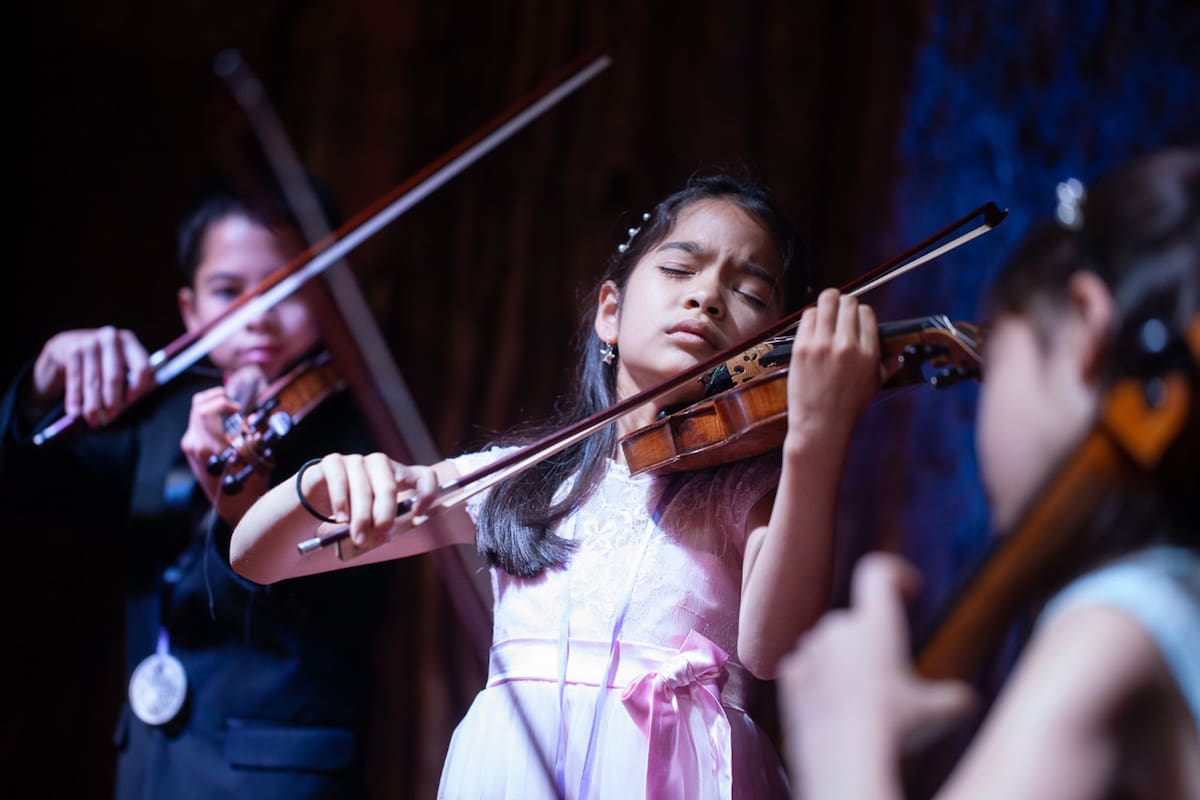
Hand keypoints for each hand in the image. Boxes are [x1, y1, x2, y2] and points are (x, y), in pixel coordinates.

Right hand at [30, 327, 152, 426]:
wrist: (64, 350)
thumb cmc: (99, 364)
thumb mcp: (118, 367)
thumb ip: (131, 381)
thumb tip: (135, 402)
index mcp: (129, 342)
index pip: (141, 366)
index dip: (137, 387)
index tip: (130, 403)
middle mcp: (110, 338)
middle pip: (115, 376)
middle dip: (112, 401)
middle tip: (109, 419)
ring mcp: (89, 342)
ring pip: (94, 381)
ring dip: (93, 404)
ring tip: (93, 421)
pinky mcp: (71, 349)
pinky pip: (75, 379)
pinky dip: (75, 398)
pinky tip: (74, 412)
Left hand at [180, 384, 267, 524]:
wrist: (233, 505)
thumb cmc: (248, 485)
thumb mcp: (255, 458)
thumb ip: (252, 434)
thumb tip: (249, 418)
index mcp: (208, 447)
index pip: (206, 410)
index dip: (225, 403)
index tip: (239, 410)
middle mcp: (194, 444)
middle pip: (199, 404)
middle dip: (219, 398)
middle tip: (235, 406)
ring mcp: (190, 445)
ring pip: (196, 409)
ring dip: (214, 404)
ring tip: (230, 409)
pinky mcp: (191, 446)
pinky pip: (197, 420)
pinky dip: (211, 413)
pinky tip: (226, 420)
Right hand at [300, 453, 439, 547]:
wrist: (317, 496)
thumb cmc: (354, 509)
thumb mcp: (374, 517)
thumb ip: (385, 523)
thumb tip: (387, 535)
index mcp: (398, 475)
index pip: (424, 476)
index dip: (426, 492)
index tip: (418, 513)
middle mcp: (380, 464)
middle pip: (389, 487)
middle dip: (384, 516)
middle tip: (378, 537)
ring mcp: (356, 460)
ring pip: (363, 487)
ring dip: (361, 517)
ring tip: (357, 537)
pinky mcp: (333, 462)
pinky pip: (339, 480)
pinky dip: (341, 501)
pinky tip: (341, 518)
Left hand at [777, 553, 976, 795]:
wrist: (842, 758)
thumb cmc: (894, 728)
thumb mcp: (938, 715)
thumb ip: (956, 700)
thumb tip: (967, 701)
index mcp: (876, 623)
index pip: (877, 571)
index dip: (894, 573)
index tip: (907, 590)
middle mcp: (839, 627)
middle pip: (856, 621)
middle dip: (871, 644)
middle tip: (889, 681)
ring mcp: (810, 650)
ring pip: (829, 647)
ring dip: (843, 664)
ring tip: (861, 703)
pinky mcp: (790, 675)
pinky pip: (807, 669)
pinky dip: (819, 683)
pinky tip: (834, 711)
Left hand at [785, 289, 880, 444]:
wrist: (820, 424)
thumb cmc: (847, 407)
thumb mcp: (874, 386)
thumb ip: (887, 366)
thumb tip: (898, 354)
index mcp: (868, 352)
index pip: (866, 313)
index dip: (860, 314)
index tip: (854, 320)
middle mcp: (847, 345)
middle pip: (848, 302)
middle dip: (844, 304)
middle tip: (839, 312)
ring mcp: (822, 345)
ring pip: (826, 301)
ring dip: (827, 304)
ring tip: (826, 313)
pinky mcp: (802, 347)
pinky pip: (808, 316)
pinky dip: (812, 316)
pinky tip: (813, 325)